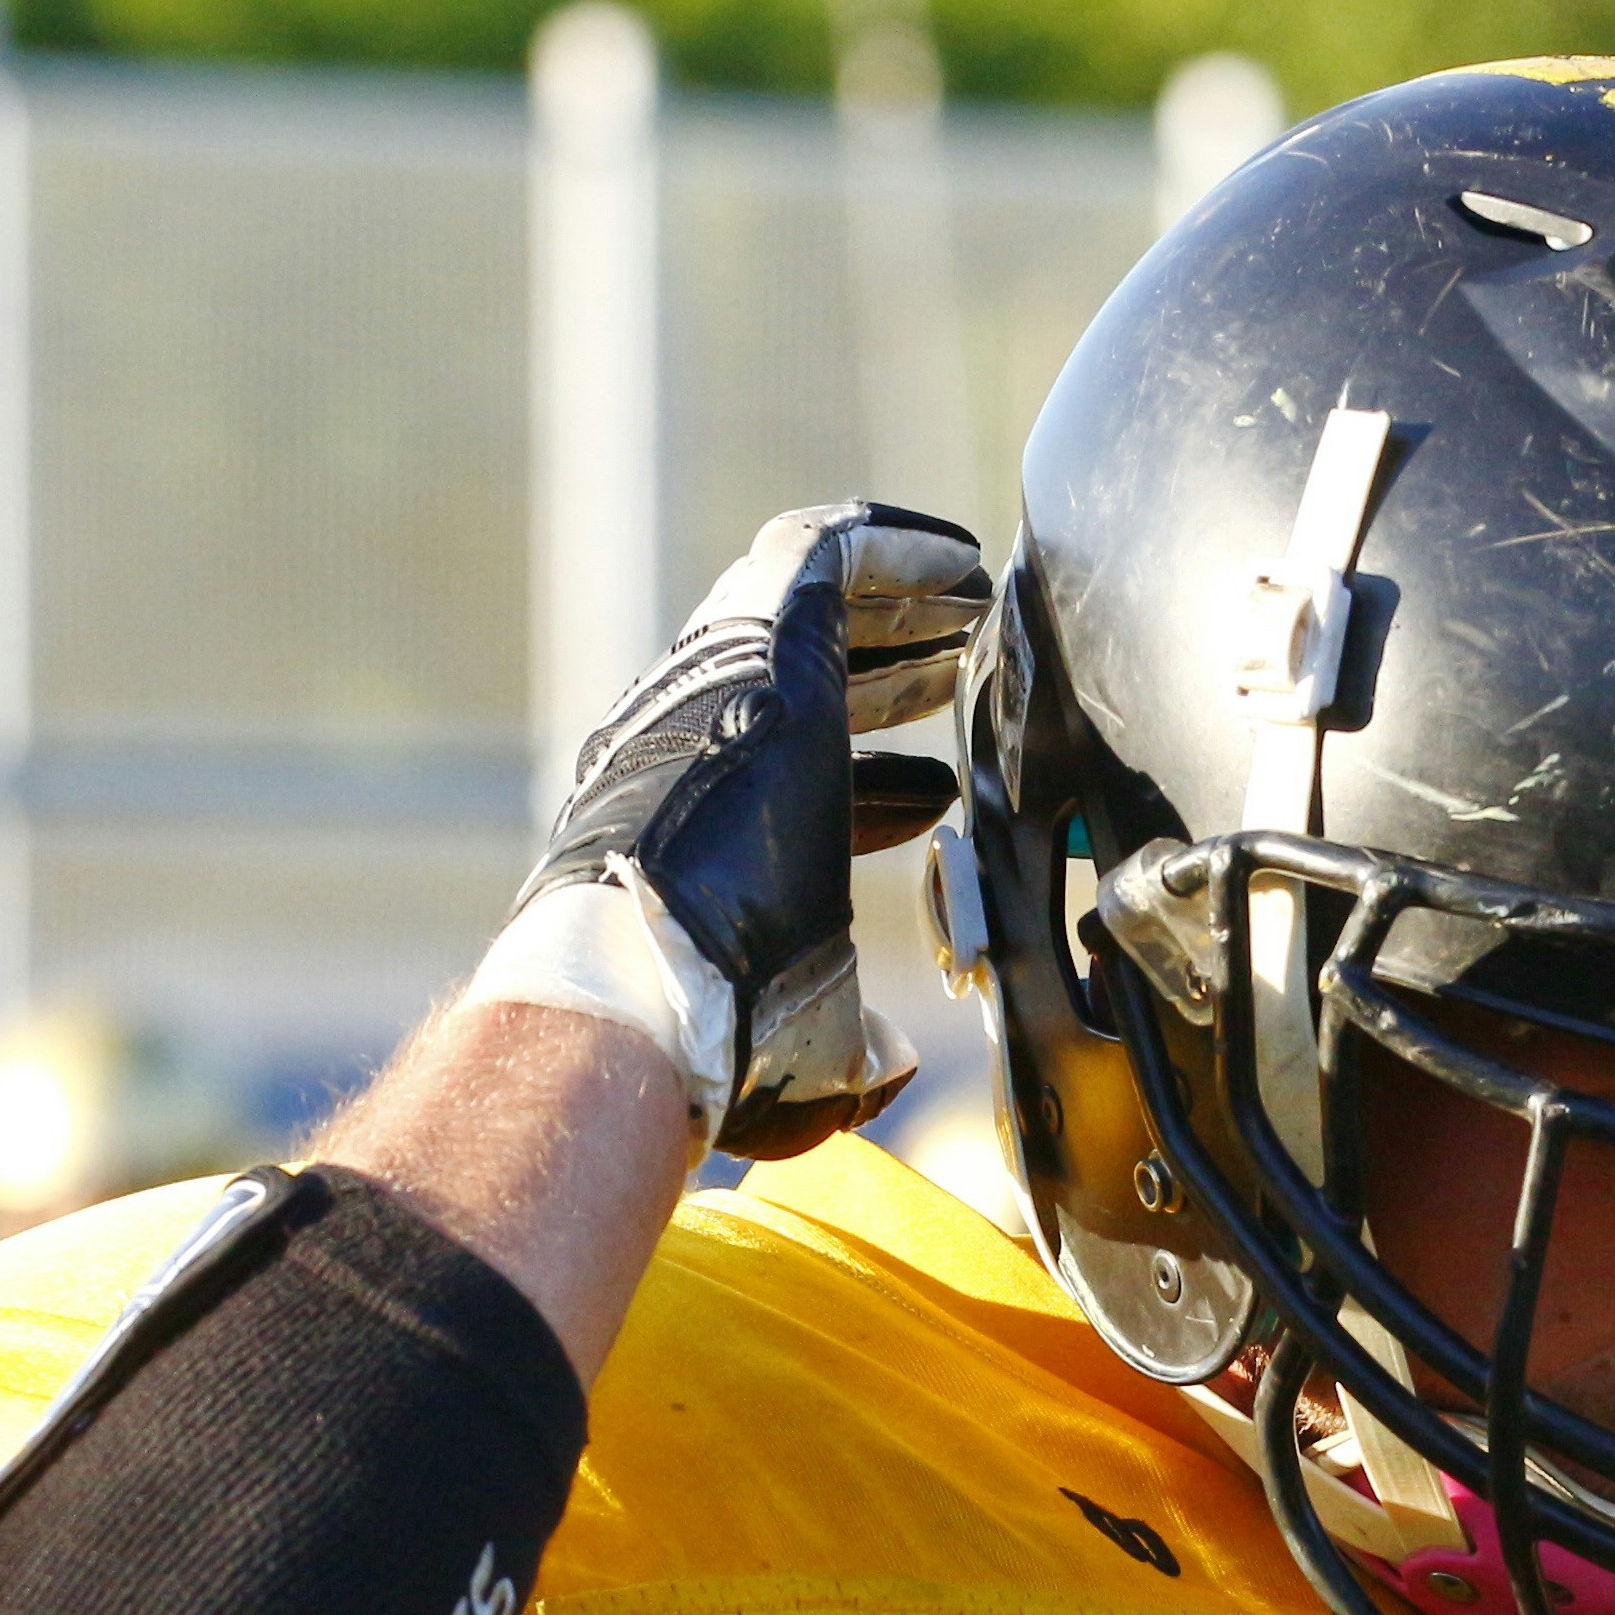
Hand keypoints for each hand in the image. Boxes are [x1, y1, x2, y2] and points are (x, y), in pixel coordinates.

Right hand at [481, 502, 988, 1161]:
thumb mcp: (805, 1048)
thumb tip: (894, 1064)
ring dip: (893, 605)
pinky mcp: (758, 633)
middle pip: (796, 686)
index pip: (788, 796)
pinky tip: (958, 560)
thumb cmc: (712, 1033)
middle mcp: (695, 745)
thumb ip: (853, 1052)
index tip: (936, 800)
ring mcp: (717, 684)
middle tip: (958, 667)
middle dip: (884, 673)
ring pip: (805, 607)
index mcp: (702, 835)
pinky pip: (824, 553)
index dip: (871, 792)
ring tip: (970, 600)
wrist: (645, 972)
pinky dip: (892, 550)